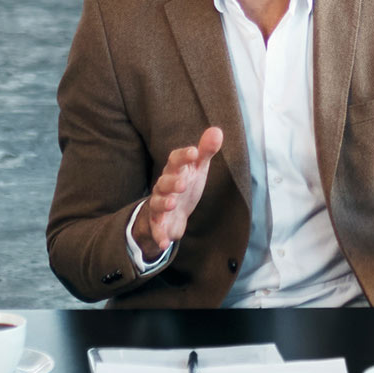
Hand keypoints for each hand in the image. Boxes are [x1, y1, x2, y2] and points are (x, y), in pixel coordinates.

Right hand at [136, 126, 222, 259]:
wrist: (171, 213)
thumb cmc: (185, 185)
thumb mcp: (197, 169)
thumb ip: (206, 151)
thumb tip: (217, 130)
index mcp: (175, 171)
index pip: (175, 160)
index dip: (184, 156)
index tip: (194, 152)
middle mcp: (164, 187)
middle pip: (164, 181)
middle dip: (172, 182)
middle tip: (183, 183)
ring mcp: (160, 205)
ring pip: (158, 203)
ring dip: (164, 203)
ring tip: (173, 204)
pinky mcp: (159, 224)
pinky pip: (157, 229)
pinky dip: (160, 235)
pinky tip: (166, 242)